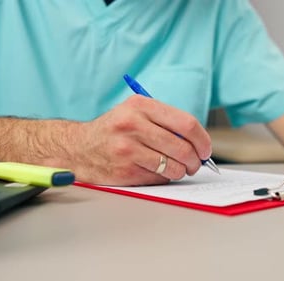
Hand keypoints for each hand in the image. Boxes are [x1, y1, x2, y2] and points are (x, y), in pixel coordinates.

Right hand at [69, 95, 211, 185]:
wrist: (78, 148)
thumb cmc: (115, 131)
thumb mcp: (136, 113)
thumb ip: (166, 122)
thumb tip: (199, 143)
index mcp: (141, 105)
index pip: (186, 123)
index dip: (203, 140)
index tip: (206, 149)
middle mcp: (133, 124)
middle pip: (183, 147)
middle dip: (196, 160)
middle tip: (196, 164)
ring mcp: (128, 148)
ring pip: (173, 165)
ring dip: (182, 171)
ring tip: (179, 169)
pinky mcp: (124, 169)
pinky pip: (159, 177)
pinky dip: (165, 177)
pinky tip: (159, 172)